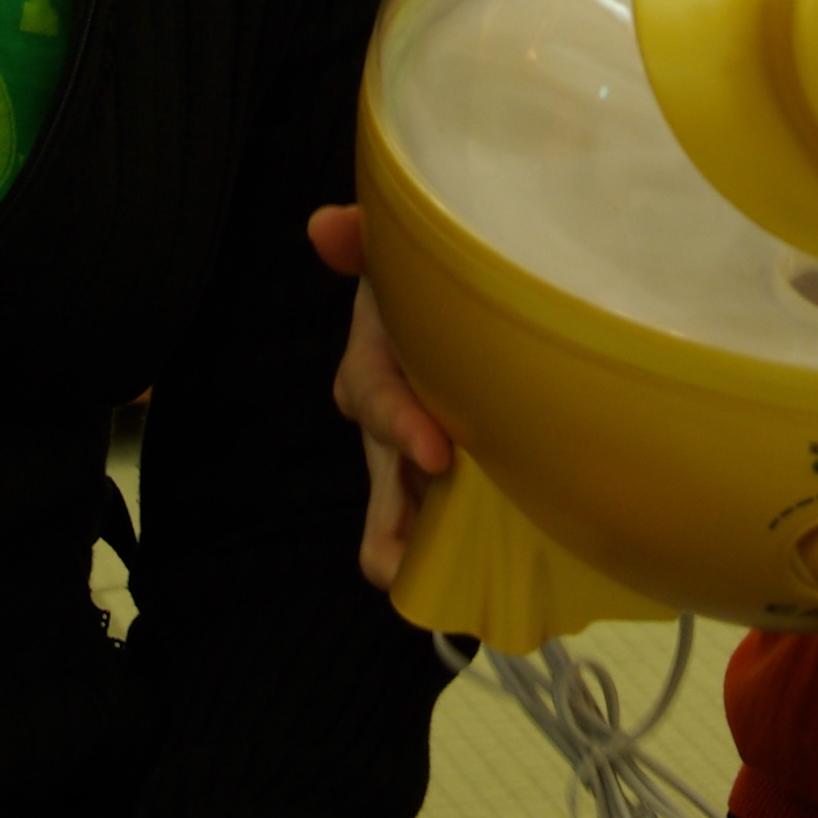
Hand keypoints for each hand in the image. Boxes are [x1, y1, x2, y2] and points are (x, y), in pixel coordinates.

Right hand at [304, 204, 451, 588]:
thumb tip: (324, 227)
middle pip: (381, 476)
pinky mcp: (458, 480)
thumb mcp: (399, 256)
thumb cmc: (428, 283)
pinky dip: (458, 553)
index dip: (398, 424)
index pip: (374, 397)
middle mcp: (391, 421)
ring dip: (416, 546)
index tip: (436, 450)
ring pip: (404, 513)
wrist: (468, 303)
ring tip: (435, 590)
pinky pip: (448, 524)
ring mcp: (421, 458)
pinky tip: (493, 577)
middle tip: (406, 554)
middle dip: (393, 516)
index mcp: (375, 364)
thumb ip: (366, 239)